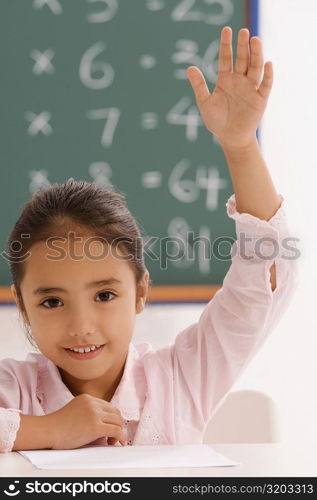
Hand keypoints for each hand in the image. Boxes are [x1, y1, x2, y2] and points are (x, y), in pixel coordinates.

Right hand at [49, 394, 127, 448]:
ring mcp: (95, 413)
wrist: (48, 430)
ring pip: (118, 420)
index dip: (112, 418)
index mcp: (87, 398)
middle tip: (114, 436)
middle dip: (118, 423)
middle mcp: (93, 403)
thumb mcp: (75, 412)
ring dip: (119, 431)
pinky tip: (119, 442)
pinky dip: (121, 437)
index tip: (111, 427)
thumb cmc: (57, 426)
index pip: (107, 406)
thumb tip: (101, 426)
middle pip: (115, 412)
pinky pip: (116, 430)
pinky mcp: (96, 426)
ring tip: (113, 441)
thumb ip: (87, 413)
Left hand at [187, 26, 272, 149]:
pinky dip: (268, 75)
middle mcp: (239, 81)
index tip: (226, 30)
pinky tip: (267, 64)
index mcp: (225, 80)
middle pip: (243, 59)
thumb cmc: (217, 121)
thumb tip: (189, 67)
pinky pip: (265, 85)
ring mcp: (250, 89)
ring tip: (255, 40)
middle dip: (243, 46)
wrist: (231, 138)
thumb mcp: (204, 102)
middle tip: (243, 32)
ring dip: (256, 54)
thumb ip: (198, 85)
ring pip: (255, 68)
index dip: (226, 45)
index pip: (226, 58)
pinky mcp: (260, 99)